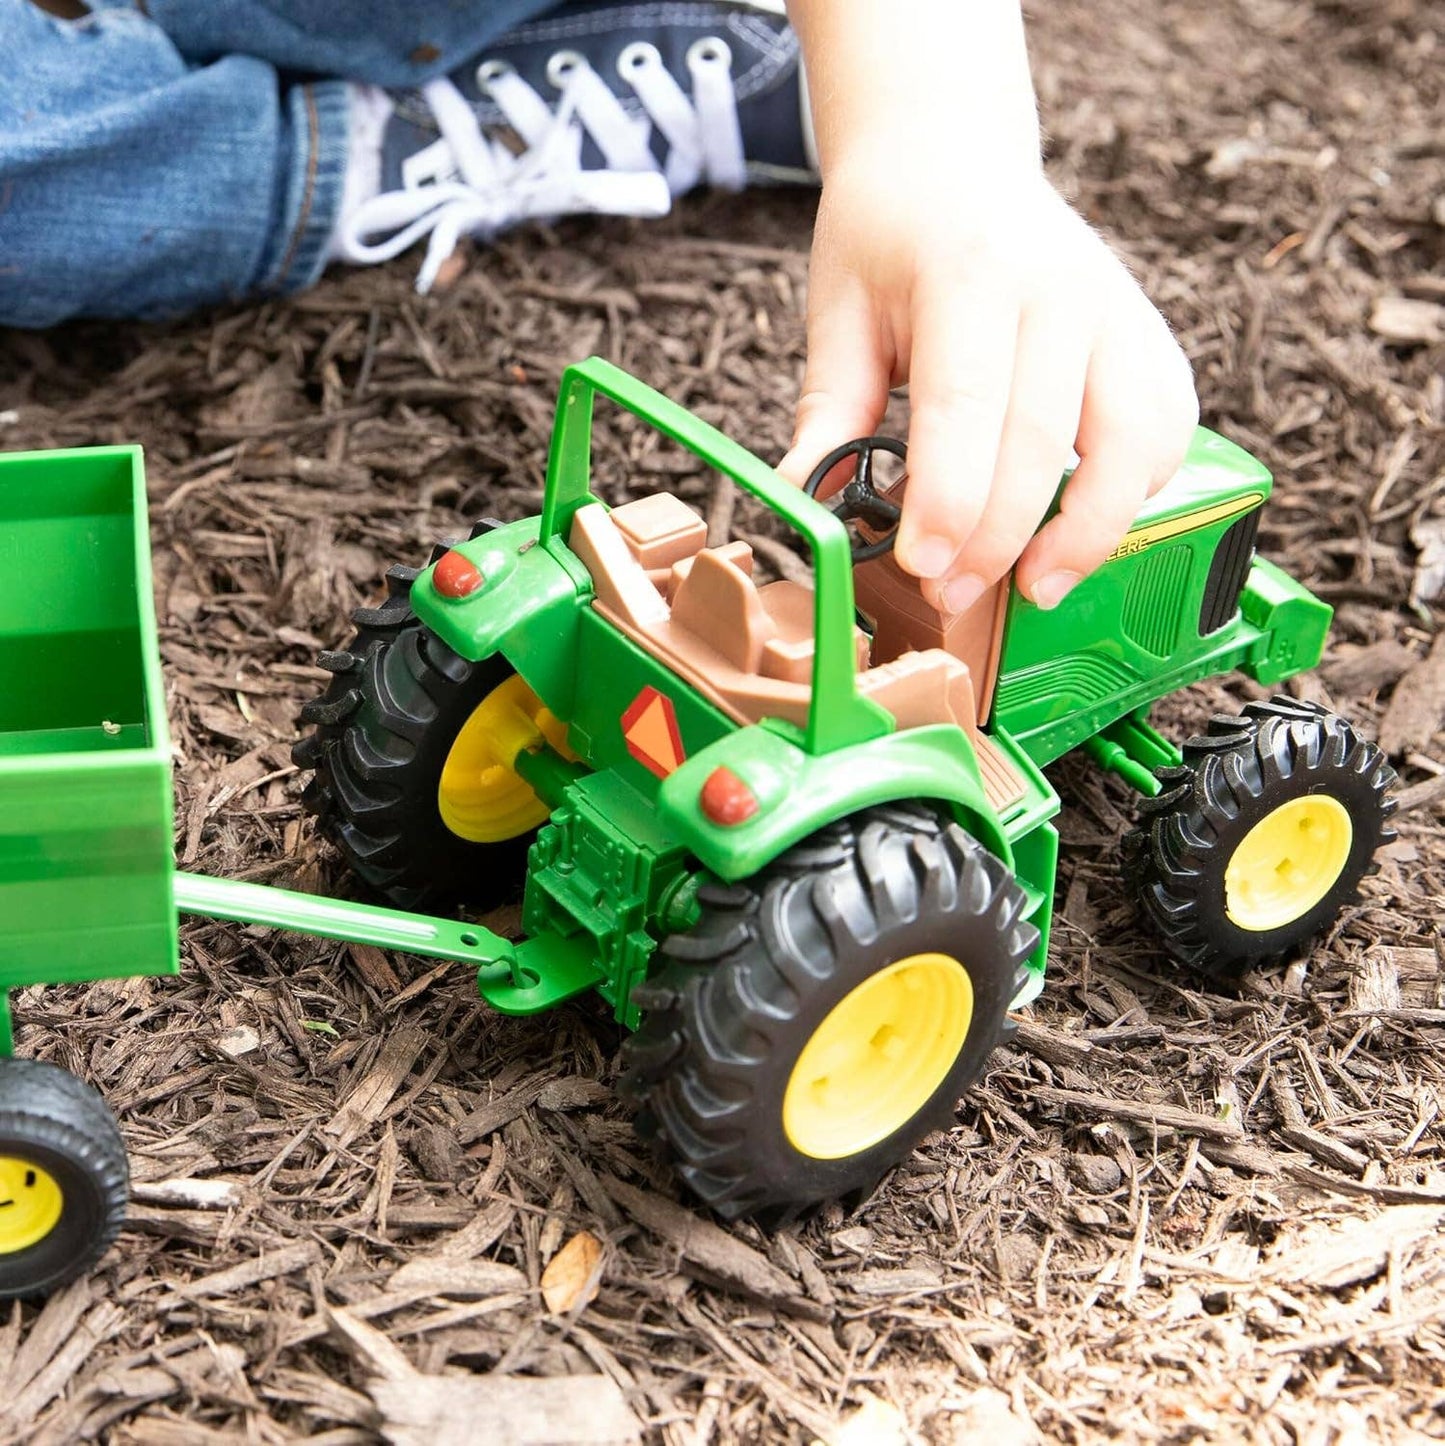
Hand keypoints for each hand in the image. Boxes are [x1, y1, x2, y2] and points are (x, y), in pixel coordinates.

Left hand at [779, 160, 1198, 614]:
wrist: (954, 158)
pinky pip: (1166, 433)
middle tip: (948, 595)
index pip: (967, 405)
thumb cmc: (889, 239)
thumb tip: (807, 502)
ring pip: (1134, 444)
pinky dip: (1133, 495)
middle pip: (1045, 440)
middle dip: (999, 539)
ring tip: (1033, 588)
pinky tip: (1079, 530)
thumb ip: (830, 410)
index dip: (950, 500)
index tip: (923, 566)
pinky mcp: (1149, 338)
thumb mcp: (839, 309)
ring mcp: (1118, 311)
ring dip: (1088, 534)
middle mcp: (1061, 288)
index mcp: (971, 273)